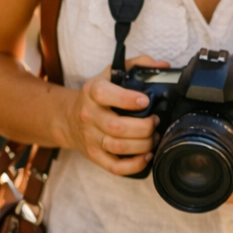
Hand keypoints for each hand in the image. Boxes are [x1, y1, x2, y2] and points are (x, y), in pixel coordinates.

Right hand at [64, 55, 165, 175]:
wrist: (68, 118)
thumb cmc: (99, 94)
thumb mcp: (112, 73)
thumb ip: (138, 65)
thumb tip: (164, 66)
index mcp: (93, 91)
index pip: (103, 94)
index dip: (126, 99)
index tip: (145, 100)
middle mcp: (89, 115)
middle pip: (116, 126)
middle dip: (144, 126)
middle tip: (156, 121)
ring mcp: (90, 137)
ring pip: (117, 147)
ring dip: (143, 144)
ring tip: (154, 137)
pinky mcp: (94, 155)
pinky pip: (114, 167)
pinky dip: (134, 165)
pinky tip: (147, 155)